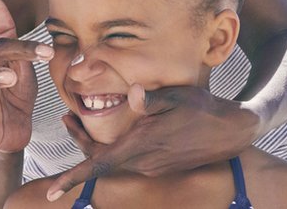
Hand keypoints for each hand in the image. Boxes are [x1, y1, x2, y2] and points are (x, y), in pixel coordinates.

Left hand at [46, 84, 261, 200]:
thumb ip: (151, 99)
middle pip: (101, 159)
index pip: (99, 165)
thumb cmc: (204, 109)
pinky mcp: (161, 165)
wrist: (234, 130)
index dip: (73, 179)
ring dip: (96, 145)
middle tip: (66, 119)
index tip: (52, 192)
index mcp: (142, 145)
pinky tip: (119, 129)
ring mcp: (153, 166)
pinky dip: (116, 147)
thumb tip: (132, 93)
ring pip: (115, 159)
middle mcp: (145, 161)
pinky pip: (130, 159)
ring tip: (81, 120)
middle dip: (79, 143)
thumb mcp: (178, 97)